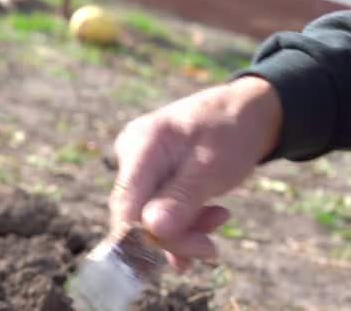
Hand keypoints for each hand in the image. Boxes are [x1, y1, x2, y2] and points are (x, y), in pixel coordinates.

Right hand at [109, 76, 281, 271]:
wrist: (245, 112)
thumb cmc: (231, 131)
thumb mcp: (213, 166)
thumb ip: (181, 198)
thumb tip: (152, 231)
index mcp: (141, 144)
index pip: (126, 203)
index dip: (141, 238)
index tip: (179, 259)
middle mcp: (132, 155)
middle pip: (136, 214)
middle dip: (174, 237)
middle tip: (210, 247)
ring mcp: (140, 167)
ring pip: (149, 217)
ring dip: (183, 231)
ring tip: (219, 219)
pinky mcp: (151, 178)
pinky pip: (157, 211)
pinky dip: (182, 225)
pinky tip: (205, 228)